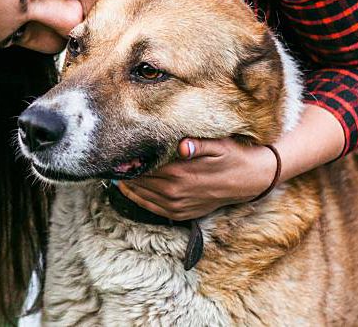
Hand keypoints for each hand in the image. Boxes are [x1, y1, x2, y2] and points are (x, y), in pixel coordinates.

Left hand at [116, 137, 278, 219]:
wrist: (249, 180)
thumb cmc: (232, 156)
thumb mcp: (218, 145)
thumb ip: (197, 144)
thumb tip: (182, 145)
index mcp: (180, 173)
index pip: (144, 167)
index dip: (129, 160)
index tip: (114, 151)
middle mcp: (176, 192)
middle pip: (140, 181)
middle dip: (124, 171)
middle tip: (108, 160)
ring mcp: (178, 205)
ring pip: (142, 195)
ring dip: (127, 185)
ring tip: (114, 172)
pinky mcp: (181, 212)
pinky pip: (152, 208)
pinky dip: (138, 198)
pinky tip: (128, 189)